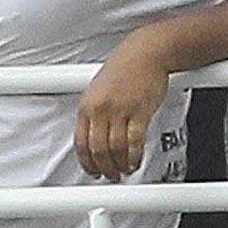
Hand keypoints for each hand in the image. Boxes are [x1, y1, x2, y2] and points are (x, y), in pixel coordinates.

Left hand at [75, 37, 169, 178]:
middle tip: (110, 175)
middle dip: (103, 168)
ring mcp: (119, 111)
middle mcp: (100, 110)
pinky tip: (135, 161)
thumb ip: (94, 113)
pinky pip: (134, 141)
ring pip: (115, 148)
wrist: (146, 53)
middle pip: (97, 150)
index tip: (92, 171)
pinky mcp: (139, 111)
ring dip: (119, 164)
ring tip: (124, 170)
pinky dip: (134, 156)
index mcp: (86, 107)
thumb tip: (92, 136)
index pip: (80, 143)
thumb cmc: (124, 70)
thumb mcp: (98, 91)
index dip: (86, 162)